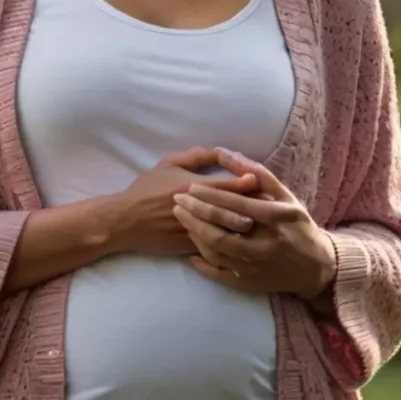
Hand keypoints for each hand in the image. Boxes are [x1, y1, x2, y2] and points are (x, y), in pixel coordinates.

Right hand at [107, 147, 259, 256]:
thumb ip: (195, 157)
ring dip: (250, 230)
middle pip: (237, 209)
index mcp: (196, 186)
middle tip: (274, 207)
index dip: (252, 185)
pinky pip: (219, 248)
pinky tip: (246, 246)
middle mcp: (200, 208)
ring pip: (231, 231)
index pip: (232, 185)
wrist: (126, 221)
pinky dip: (233, 247)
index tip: (265, 184)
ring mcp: (197, 230)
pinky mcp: (192, 247)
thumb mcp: (168, 164)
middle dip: (258, 208)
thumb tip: (220, 151)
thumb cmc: (147, 189)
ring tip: (266, 227)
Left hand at [172, 148, 336, 299]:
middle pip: (222, 230)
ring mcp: (257, 267)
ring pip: (218, 252)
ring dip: (196, 235)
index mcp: (276, 218)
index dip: (210, 195)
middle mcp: (266, 244)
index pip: (236, 205)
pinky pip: (220, 275)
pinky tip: (189, 252)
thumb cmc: (298, 225)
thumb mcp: (286, 196)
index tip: (190, 187)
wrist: (317, 267)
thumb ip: (258, 175)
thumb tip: (230, 154)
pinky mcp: (251, 284)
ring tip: (183, 220)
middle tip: (177, 201)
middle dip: (196, 214)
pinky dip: (203, 264)